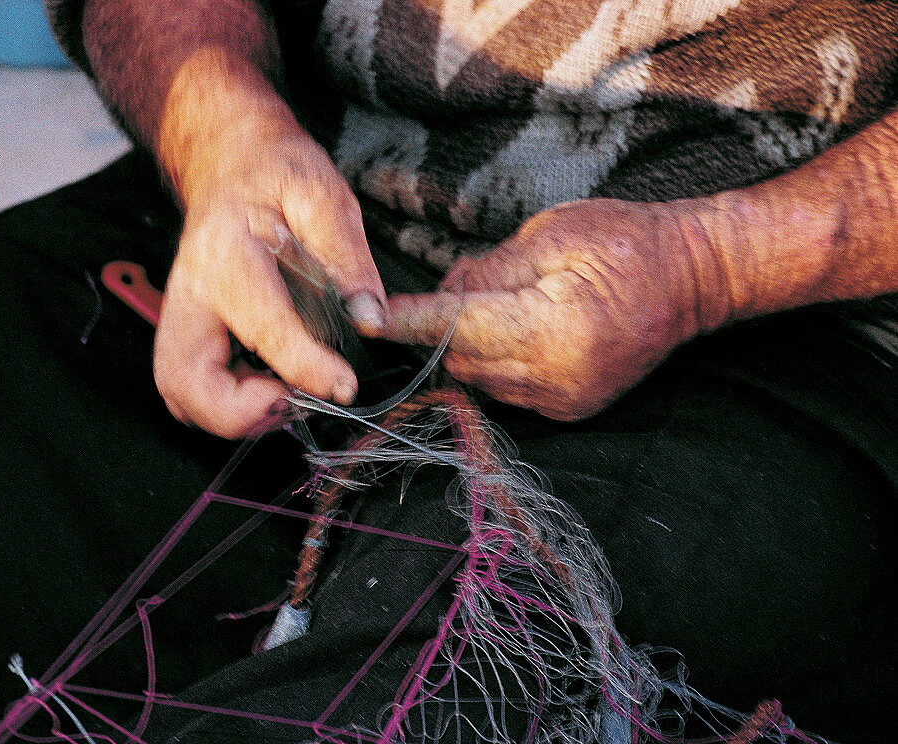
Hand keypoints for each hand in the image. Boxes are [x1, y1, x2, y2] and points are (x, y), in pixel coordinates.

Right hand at [154, 108, 385, 438]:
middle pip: (185, 381)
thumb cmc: (274, 175)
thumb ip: (347, 257)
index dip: (304, 367)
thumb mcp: (322, 195)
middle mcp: (190, 293)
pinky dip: (225, 407)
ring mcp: (181, 317)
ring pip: (180, 394)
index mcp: (227, 255)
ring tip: (287, 398)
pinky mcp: (186, 333)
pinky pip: (190, 389)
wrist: (230, 161)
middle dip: (240, 413)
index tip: (343, 386)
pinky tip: (269, 388)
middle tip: (296, 403)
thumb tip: (370, 319)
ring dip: (231, 416)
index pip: (262, 326)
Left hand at [378, 199, 724, 419]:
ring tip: (507, 300)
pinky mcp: (570, 408)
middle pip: (461, 360)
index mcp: (555, 330)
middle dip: (446, 324)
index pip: (458, 328)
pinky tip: (521, 325)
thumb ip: (487, 272)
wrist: (696, 278)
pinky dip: (496, 360)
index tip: (366, 319)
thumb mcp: (551, 235)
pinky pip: (506, 389)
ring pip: (479, 378)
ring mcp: (565, 401)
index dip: (408, 323)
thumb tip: (440, 298)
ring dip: (471, 343)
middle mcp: (556, 379)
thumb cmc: (628, 241)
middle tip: (473, 280)